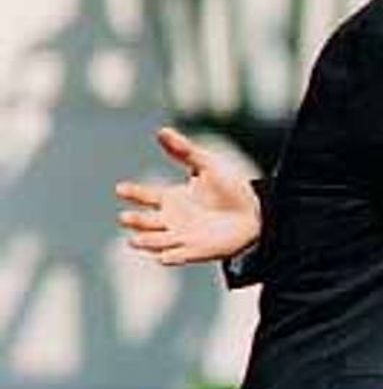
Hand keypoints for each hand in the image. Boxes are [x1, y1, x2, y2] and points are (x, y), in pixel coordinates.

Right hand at [115, 126, 262, 264]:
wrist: (256, 214)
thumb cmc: (230, 189)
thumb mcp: (207, 166)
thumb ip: (184, 150)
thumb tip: (162, 131)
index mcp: (171, 198)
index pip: (145, 196)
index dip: (132, 192)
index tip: (120, 188)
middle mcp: (170, 220)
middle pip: (145, 222)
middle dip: (135, 221)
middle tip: (125, 217)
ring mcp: (181, 237)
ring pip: (156, 242)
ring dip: (146, 242)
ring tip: (135, 240)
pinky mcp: (195, 252)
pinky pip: (178, 257)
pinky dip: (169, 258)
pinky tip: (163, 257)